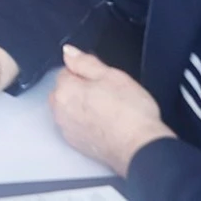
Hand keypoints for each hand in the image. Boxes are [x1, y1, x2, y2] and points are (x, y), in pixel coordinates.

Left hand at [50, 46, 175, 174]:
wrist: (141, 148)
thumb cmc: (130, 112)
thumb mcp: (112, 76)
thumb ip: (86, 62)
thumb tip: (68, 51)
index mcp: (65, 90)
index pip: (67, 71)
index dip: (86, 73)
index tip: (103, 81)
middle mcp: (60, 111)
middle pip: (65, 91)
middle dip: (80, 89)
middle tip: (107, 95)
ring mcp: (67, 129)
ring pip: (69, 109)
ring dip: (81, 107)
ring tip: (107, 111)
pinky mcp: (77, 144)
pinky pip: (76, 127)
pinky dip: (85, 124)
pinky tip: (105, 125)